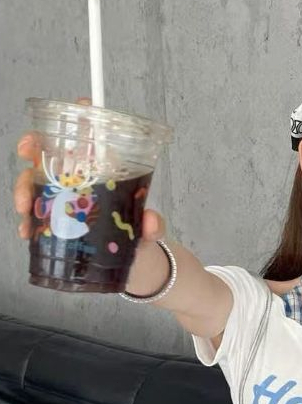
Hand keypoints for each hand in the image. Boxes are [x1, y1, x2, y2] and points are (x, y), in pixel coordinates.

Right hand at [14, 97, 164, 242]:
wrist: (137, 265)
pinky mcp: (58, 222)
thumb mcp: (151, 229)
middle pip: (53, 154)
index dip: (80, 120)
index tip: (70, 117)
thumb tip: (151, 222)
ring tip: (25, 208)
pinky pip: (36, 216)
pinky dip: (28, 223)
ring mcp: (67, 200)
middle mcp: (84, 182)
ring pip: (36, 184)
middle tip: (26, 154)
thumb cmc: (142, 237)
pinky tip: (26, 231)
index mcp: (107, 173)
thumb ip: (154, 225)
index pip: (92, 138)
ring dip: (25, 190)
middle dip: (34, 150)